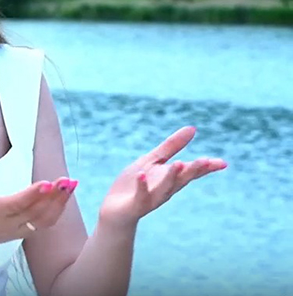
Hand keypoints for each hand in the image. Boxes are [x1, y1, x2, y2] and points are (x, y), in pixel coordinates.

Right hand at [0, 163, 75, 255]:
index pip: (18, 204)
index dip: (33, 195)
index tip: (48, 183)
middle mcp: (10, 223)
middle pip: (36, 211)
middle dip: (54, 196)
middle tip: (67, 180)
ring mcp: (19, 230)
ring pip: (44, 219)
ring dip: (59, 203)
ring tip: (71, 186)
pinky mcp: (25, 233)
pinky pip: (45, 224)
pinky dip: (57, 212)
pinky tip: (65, 198)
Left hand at [99, 126, 226, 228]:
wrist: (115, 209)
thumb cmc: (135, 183)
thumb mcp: (153, 160)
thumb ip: (172, 146)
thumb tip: (193, 128)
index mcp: (171, 178)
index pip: (191, 171)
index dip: (206, 167)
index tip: (223, 163)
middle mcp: (165, 189)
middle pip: (182, 179)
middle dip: (193, 170)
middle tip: (206, 161)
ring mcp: (151, 197)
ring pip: (165, 188)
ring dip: (171, 176)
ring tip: (178, 163)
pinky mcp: (136, 203)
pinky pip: (140, 195)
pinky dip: (142, 185)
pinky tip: (141, 175)